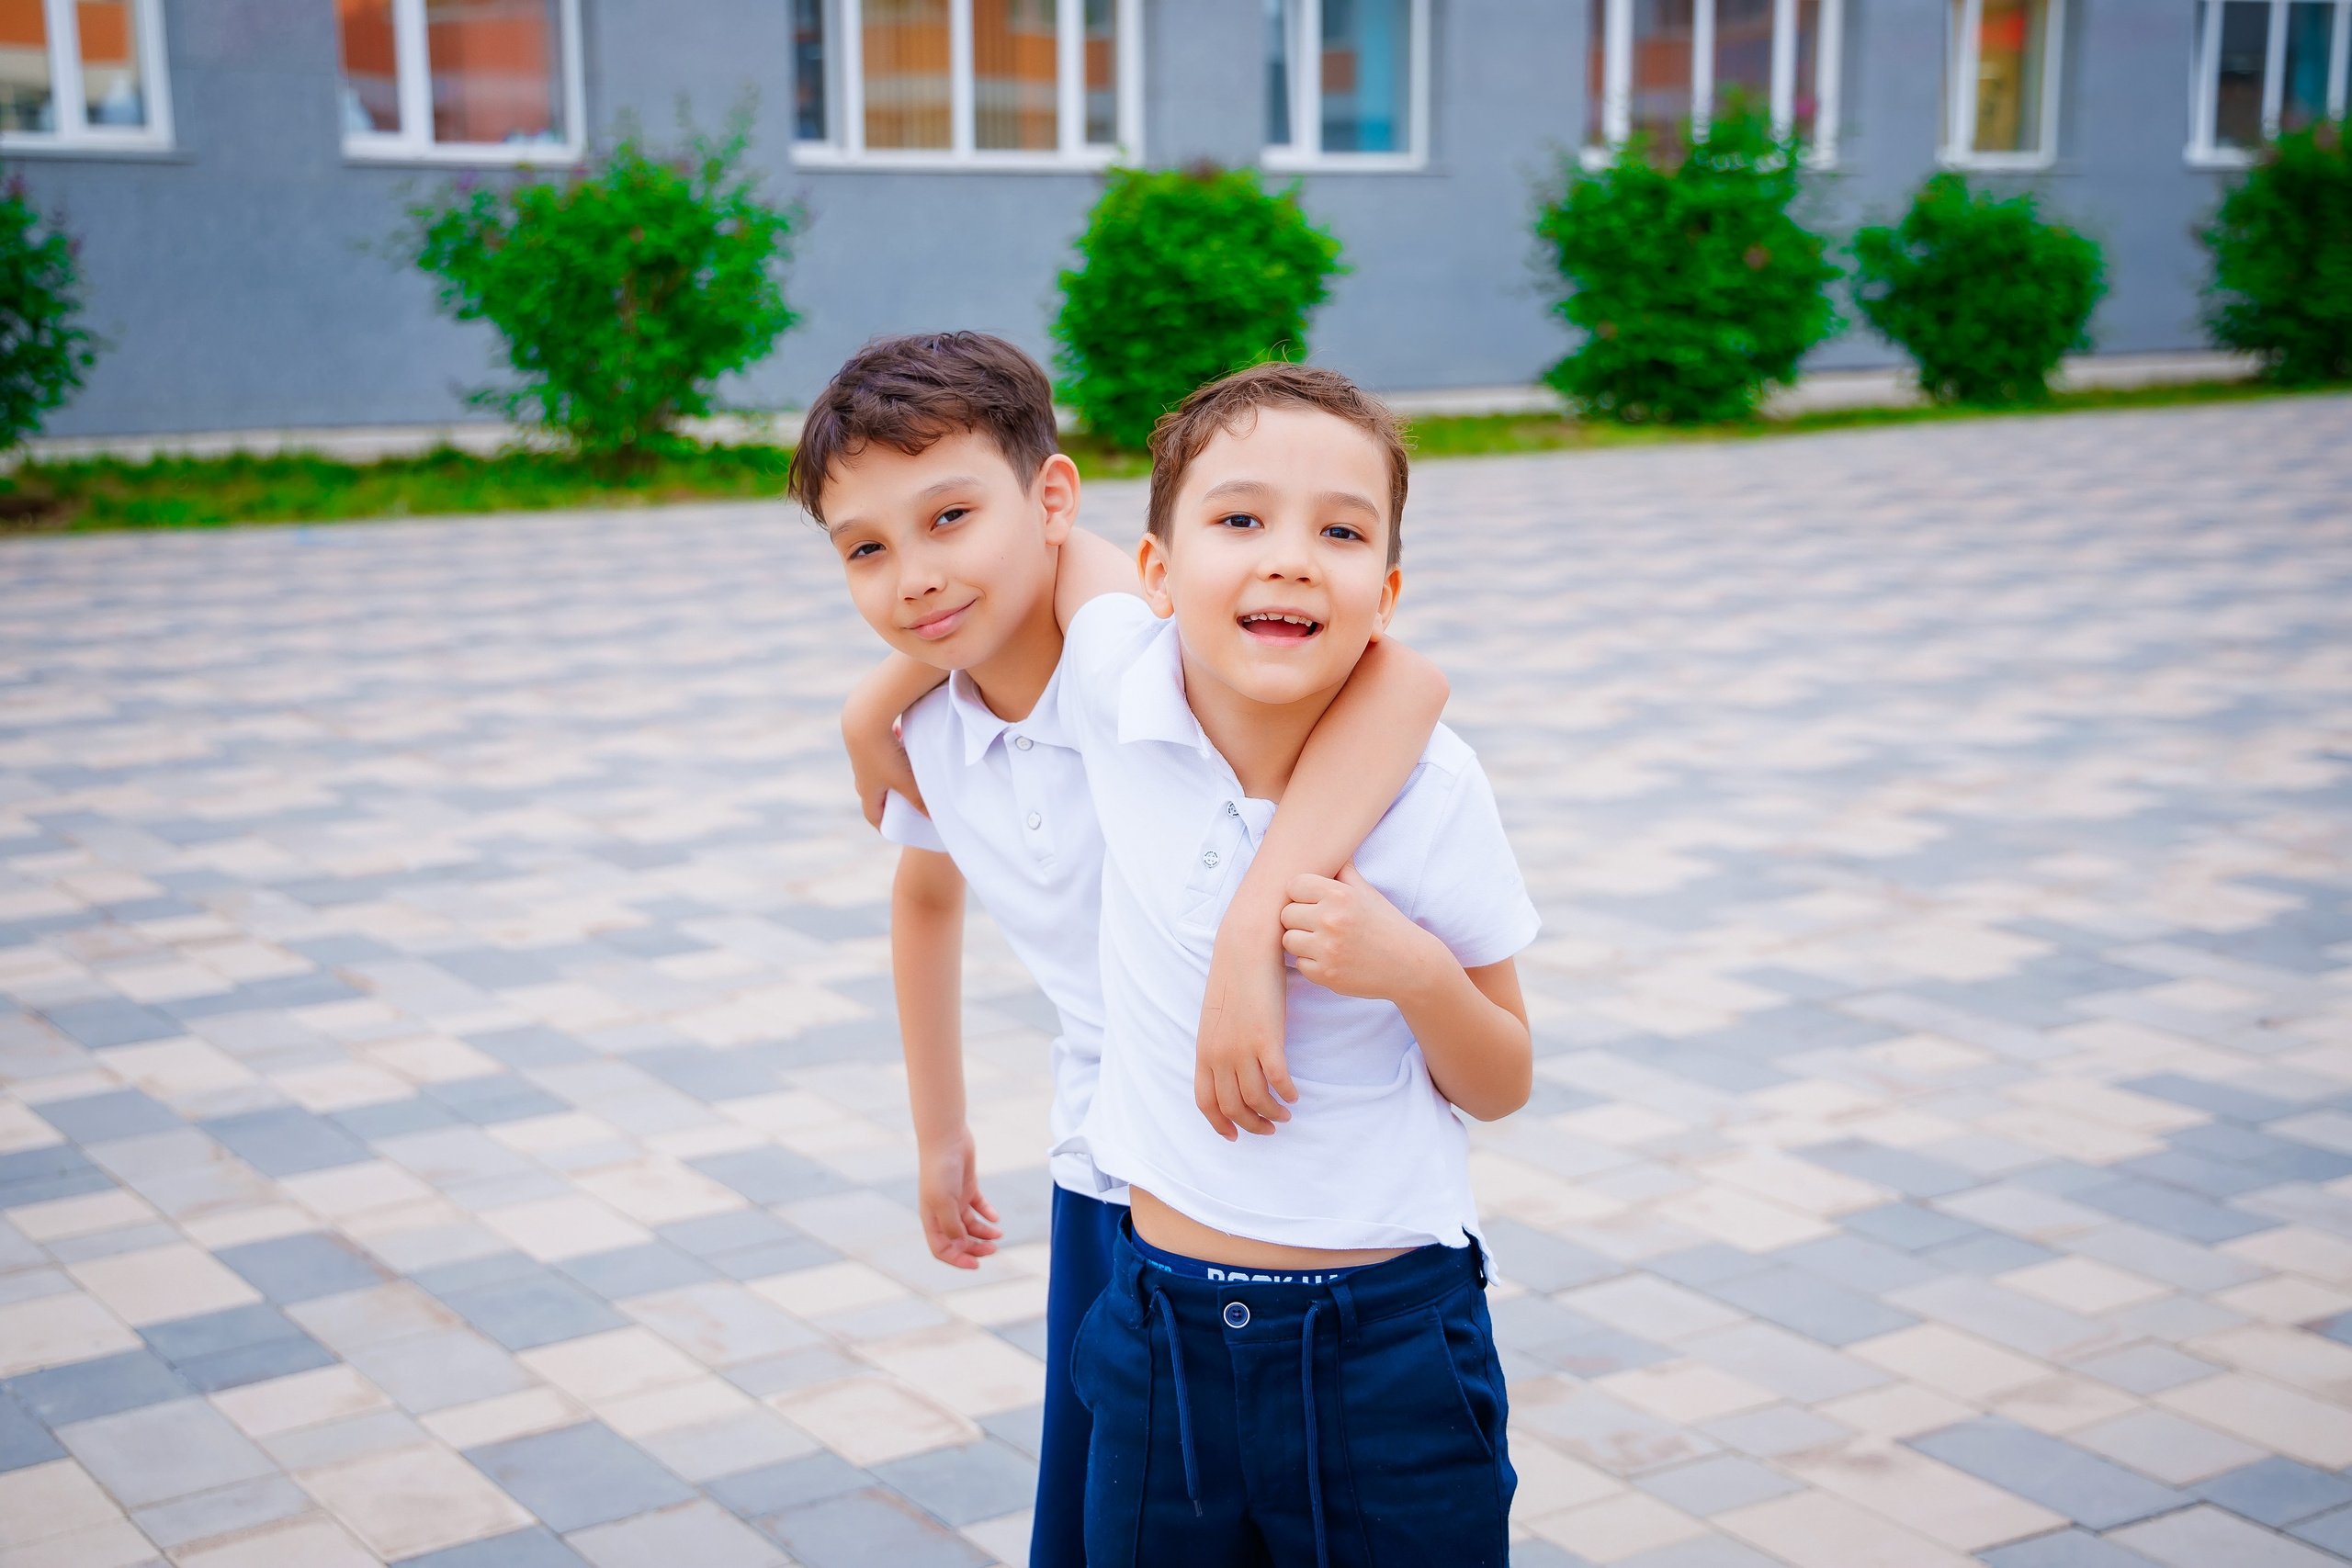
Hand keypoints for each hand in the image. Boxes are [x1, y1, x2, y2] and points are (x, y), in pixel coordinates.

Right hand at [846, 716, 925, 830]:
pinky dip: (894, 750)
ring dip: (894, 773)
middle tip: (903, 804)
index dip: (883, 825)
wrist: (865, 720)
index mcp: (868, 790)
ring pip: (880, 770)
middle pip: (876, 793)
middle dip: (890, 800)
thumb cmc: (884, 755)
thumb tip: (932, 819)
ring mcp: (864, 757)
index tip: (893, 830)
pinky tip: (906, 740)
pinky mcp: (869, 740)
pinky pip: (883, 750)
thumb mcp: (905, 781)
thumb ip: (919, 800)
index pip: (872, 815)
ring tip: (909, 772)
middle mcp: (862, 774)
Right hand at [916, 1127, 1000, 1267]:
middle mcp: (942, 1212)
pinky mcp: (967, 1187)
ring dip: (984, 1233)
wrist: (947, 1138)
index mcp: (931, 1218)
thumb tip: (961, 1244)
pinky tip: (995, 1217)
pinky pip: (978, 1207)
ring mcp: (955, 1199)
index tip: (976, 1264)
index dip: (957, 1260)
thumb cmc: (941, 1169)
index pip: (941, 1249)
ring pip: (970, 1226)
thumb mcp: (944, 1201)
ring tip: (998, 1234)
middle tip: (994, 1250)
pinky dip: (987, 1214)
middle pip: (958, 1240)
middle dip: (975, 1248)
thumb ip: (951, 1225)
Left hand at [1194, 909, 1295, 1139]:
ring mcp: (1241, 1048)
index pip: (1205, 1101)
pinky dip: (1287, 1094)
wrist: (1245, 946)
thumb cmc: (1234, 977)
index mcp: (1204, 1050)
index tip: (1234, 1135)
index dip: (1220, 1124)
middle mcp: (1219, 1054)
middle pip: (1231, 1107)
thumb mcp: (1217, 1017)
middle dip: (1251, 1125)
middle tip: (1268, 1128)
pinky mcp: (1266, 1039)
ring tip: (1285, 1115)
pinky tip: (1294, 1095)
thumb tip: (1230, 1067)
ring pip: (1255, 1100)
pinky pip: (1278, 1081)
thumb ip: (1221, 1044)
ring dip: (1271, 1114)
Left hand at [1281, 863, 1446, 1003]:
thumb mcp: (1366, 892)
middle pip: (1286, 914)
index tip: (1312, 902)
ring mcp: (1327, 949)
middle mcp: (1331, 920)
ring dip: (1302, 942)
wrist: (1409, 964)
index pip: (1293, 886)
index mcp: (1340, 895)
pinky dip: (1312, 963)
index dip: (1301, 894)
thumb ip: (1342, 870)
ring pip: (1288, 940)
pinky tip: (1332, 959)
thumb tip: (1325, 843)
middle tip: (1319, 925)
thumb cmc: (1385, 924)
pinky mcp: (1325, 974)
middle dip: (1299, 919)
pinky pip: (1299, 964)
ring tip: (1323, 941)